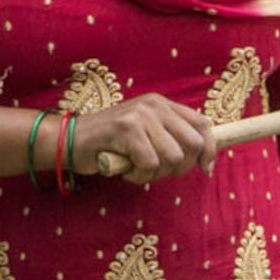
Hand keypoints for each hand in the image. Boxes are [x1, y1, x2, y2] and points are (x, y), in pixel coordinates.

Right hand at [77, 94, 216, 183]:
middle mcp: (154, 106)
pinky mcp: (127, 130)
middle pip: (192, 144)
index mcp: (162, 104)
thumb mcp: (145, 132)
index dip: (209, 150)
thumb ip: (170, 137)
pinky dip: (138, 175)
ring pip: (172, 158)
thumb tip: (204, 157)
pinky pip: (150, 165)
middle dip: (180, 167)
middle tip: (157, 171)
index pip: (202, 124)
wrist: (69, 140)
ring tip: (135, 167)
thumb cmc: (109, 143)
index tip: (205, 168)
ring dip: (155, 173)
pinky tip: (124, 168)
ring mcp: (140, 116)